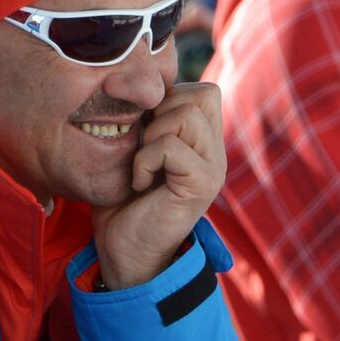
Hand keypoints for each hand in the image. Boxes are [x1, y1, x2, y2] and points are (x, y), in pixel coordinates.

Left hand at [92, 82, 225, 289]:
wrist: (125, 254)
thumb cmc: (123, 203)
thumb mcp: (136, 150)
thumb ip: (149, 121)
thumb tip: (137, 86)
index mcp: (204, 142)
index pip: (203, 91)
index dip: (170, 98)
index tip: (145, 130)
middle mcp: (216, 152)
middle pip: (202, 95)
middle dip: (162, 112)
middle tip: (144, 146)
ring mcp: (214, 168)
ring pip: (188, 115)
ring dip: (152, 136)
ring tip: (142, 164)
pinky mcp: (203, 185)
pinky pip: (172, 146)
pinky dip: (145, 160)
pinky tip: (140, 183)